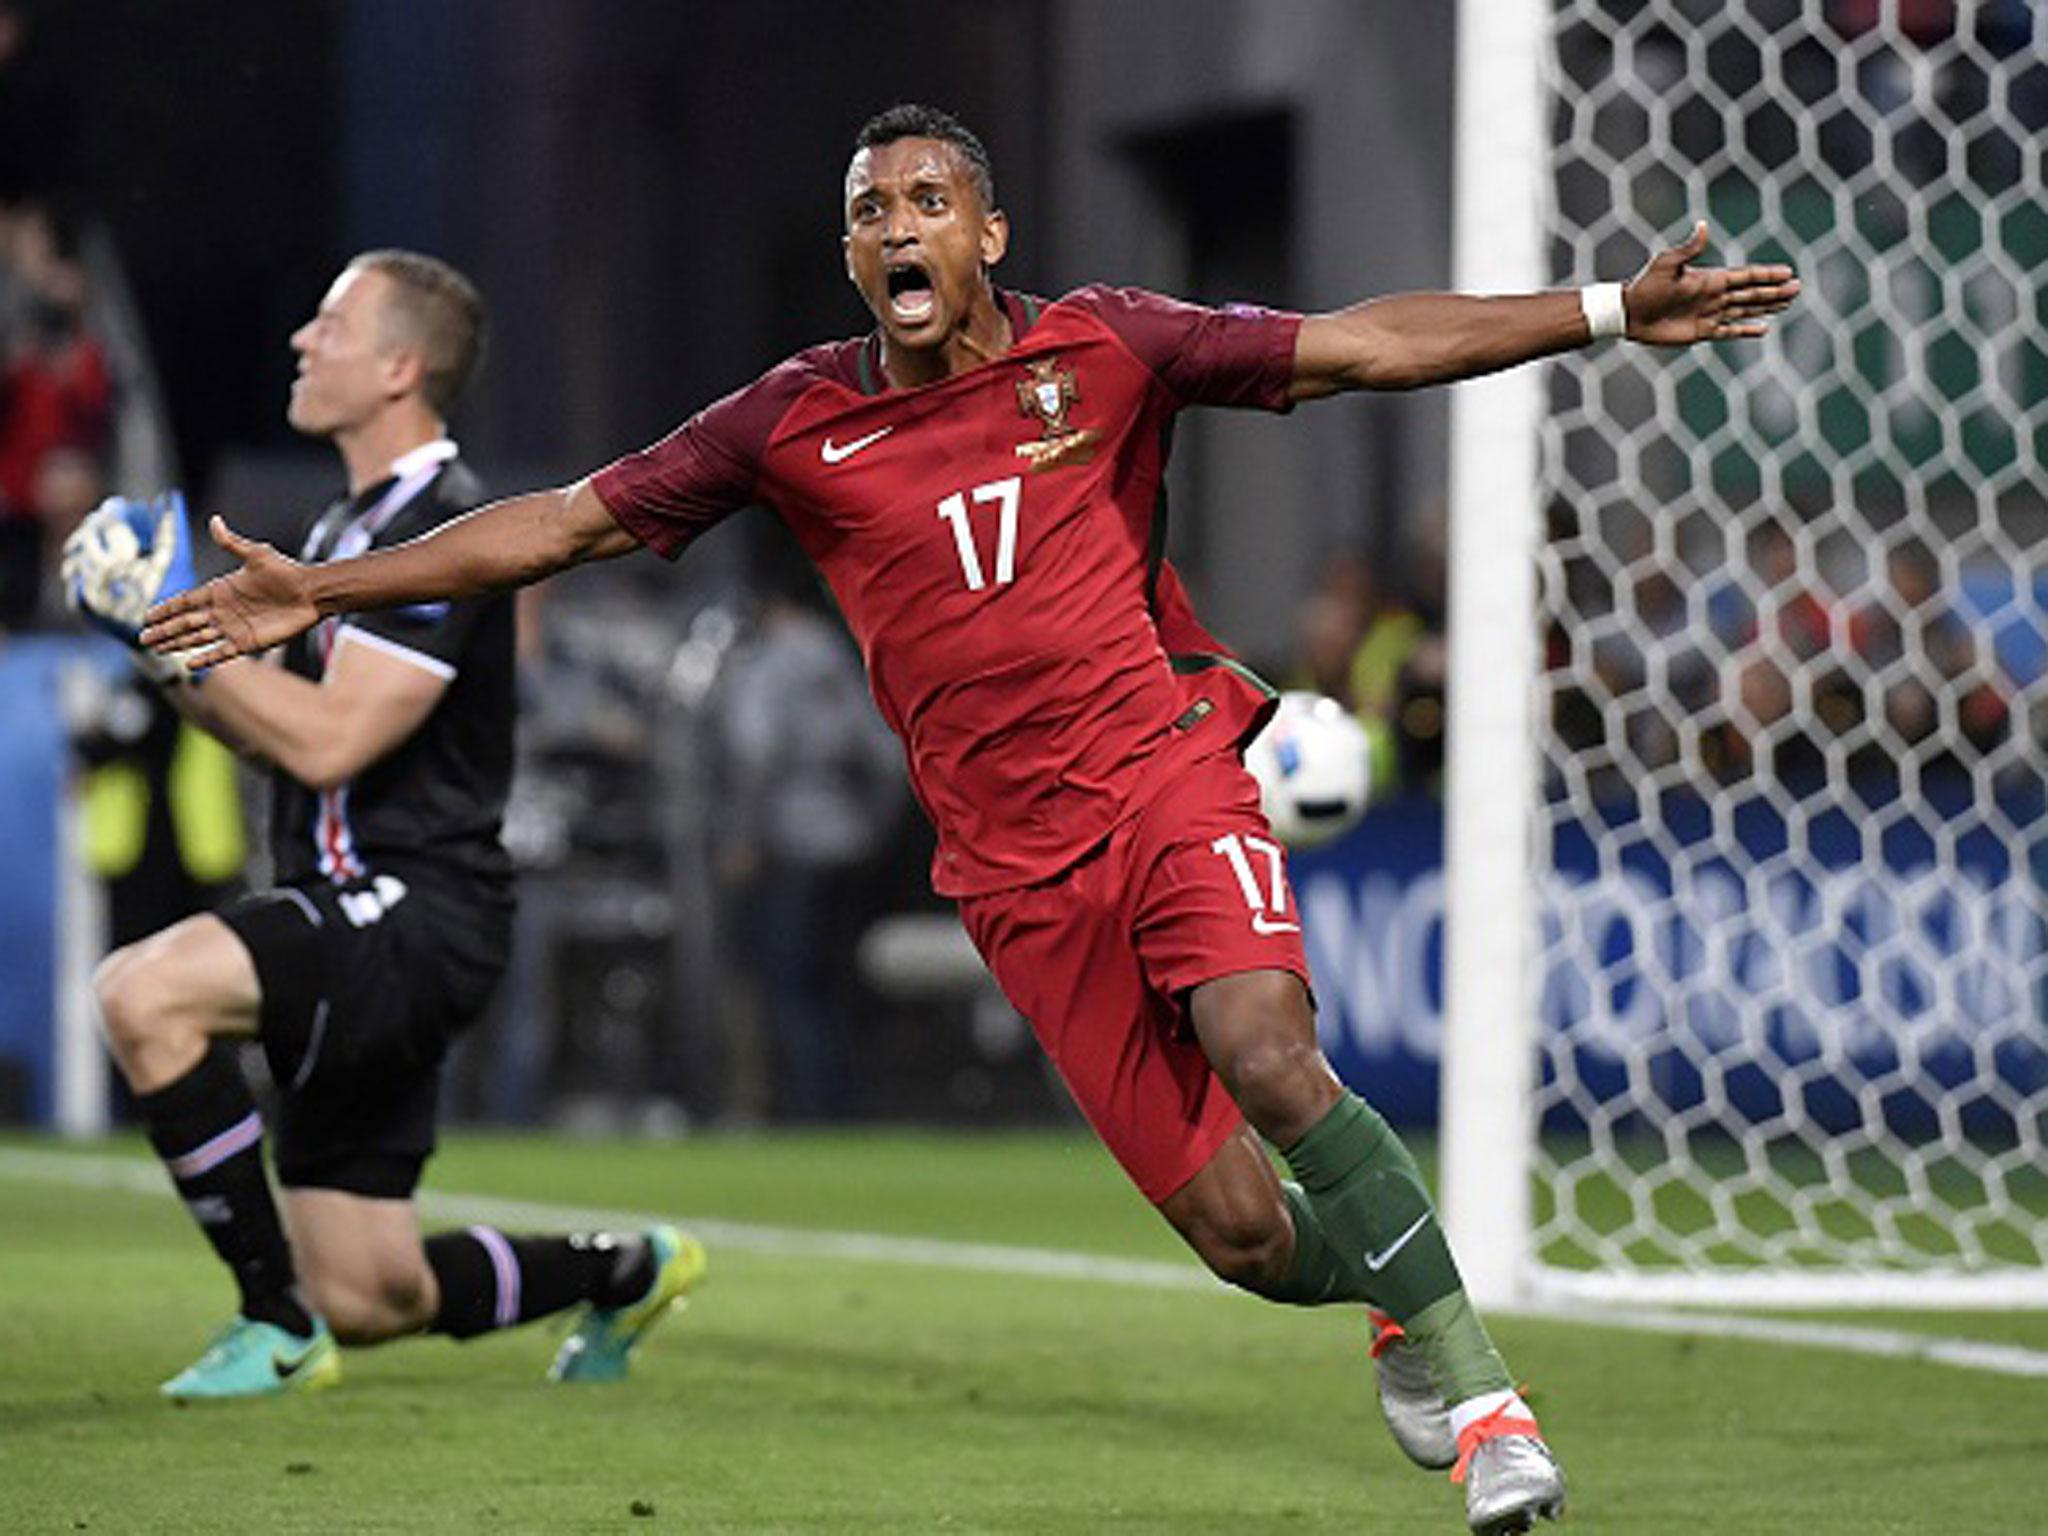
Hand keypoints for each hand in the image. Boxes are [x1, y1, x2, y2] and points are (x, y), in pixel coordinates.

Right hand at [140, 516, 321, 671]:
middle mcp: (223, 610)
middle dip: (165, 630)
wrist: (311, 593)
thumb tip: (215, 520)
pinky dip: (206, 659)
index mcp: (221, 590)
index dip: (167, 608)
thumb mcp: (256, 554)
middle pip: (186, 622)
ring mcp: (234, 627)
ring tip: (158, 650)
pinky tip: (190, 665)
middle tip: (144, 638)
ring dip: (178, 644)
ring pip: (198, 637)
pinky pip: (222, 652)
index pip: (186, 601)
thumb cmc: (286, 572)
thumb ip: (231, 542)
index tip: (148, 615)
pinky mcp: (248, 642)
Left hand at [1622, 222, 1799, 344]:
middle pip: (1752, 293)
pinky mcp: (1700, 332)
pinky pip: (1728, 332)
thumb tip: (1703, 226)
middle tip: (1798, 288)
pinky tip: (1763, 328)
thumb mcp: (1666, 264)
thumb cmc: (1645, 286)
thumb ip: (1689, 249)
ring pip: (1745, 310)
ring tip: (1788, 303)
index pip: (1746, 276)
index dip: (1767, 274)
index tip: (1788, 272)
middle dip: (1775, 291)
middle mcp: (1713, 296)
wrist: (1629, 314)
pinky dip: (1746, 331)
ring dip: (1766, 307)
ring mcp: (1708, 314)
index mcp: (1710, 279)